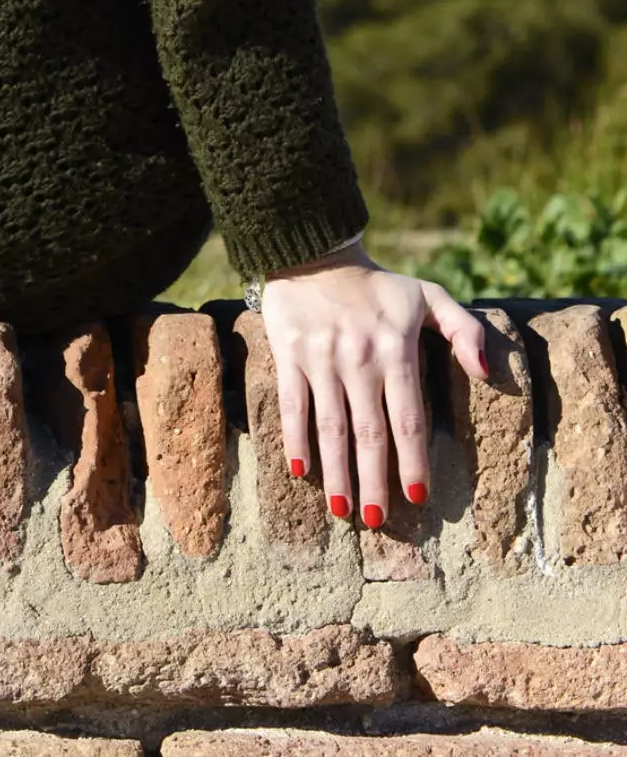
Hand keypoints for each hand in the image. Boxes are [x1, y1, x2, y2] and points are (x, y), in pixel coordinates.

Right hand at [262, 242, 486, 524]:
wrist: (314, 252)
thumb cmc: (377, 284)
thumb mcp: (428, 295)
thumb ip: (463, 330)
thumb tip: (484, 372)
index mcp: (395, 350)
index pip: (408, 418)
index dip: (413, 461)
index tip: (418, 497)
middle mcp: (359, 359)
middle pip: (369, 432)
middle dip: (374, 481)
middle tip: (378, 521)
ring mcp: (322, 359)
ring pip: (331, 427)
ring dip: (337, 472)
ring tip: (343, 511)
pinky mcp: (289, 354)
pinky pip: (293, 405)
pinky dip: (295, 440)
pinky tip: (300, 472)